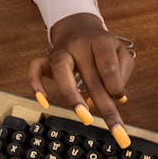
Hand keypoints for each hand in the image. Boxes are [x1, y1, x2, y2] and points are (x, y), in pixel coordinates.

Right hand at [27, 13, 135, 145]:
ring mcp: (60, 51)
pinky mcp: (46, 58)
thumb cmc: (102, 47)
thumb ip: (122, 73)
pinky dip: (36, 85)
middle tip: (117, 132)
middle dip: (104, 106)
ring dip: (72, 95)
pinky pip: (35, 68)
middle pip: (91, 76)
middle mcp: (79, 45)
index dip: (115, 85)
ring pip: (61, 70)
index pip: (108, 65)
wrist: (78, 26)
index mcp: (101, 42)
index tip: (119, 99)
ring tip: (84, 116)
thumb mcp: (120, 53)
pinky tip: (44, 103)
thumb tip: (118, 98)